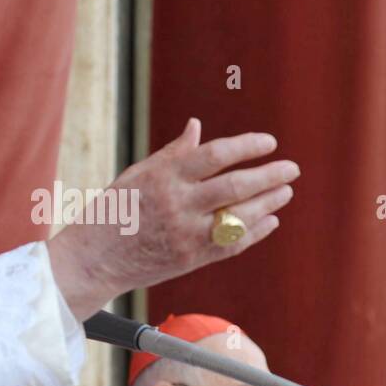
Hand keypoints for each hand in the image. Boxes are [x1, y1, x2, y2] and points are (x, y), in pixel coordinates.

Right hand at [47, 118, 298, 319]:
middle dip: (270, 176)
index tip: (269, 143)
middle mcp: (178, 204)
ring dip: (269, 203)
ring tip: (286, 192)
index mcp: (164, 176)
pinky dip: (255, 231)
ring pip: (240, 217)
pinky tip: (269, 220)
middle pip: (236, 186)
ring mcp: (186, 234)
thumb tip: (197, 126)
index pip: (217, 154)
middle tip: (291, 169)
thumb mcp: (138, 173)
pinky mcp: (190, 259)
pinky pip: (232, 244)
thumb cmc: (114, 209)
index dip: (248, 146)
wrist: (94, 259)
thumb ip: (174, 153)